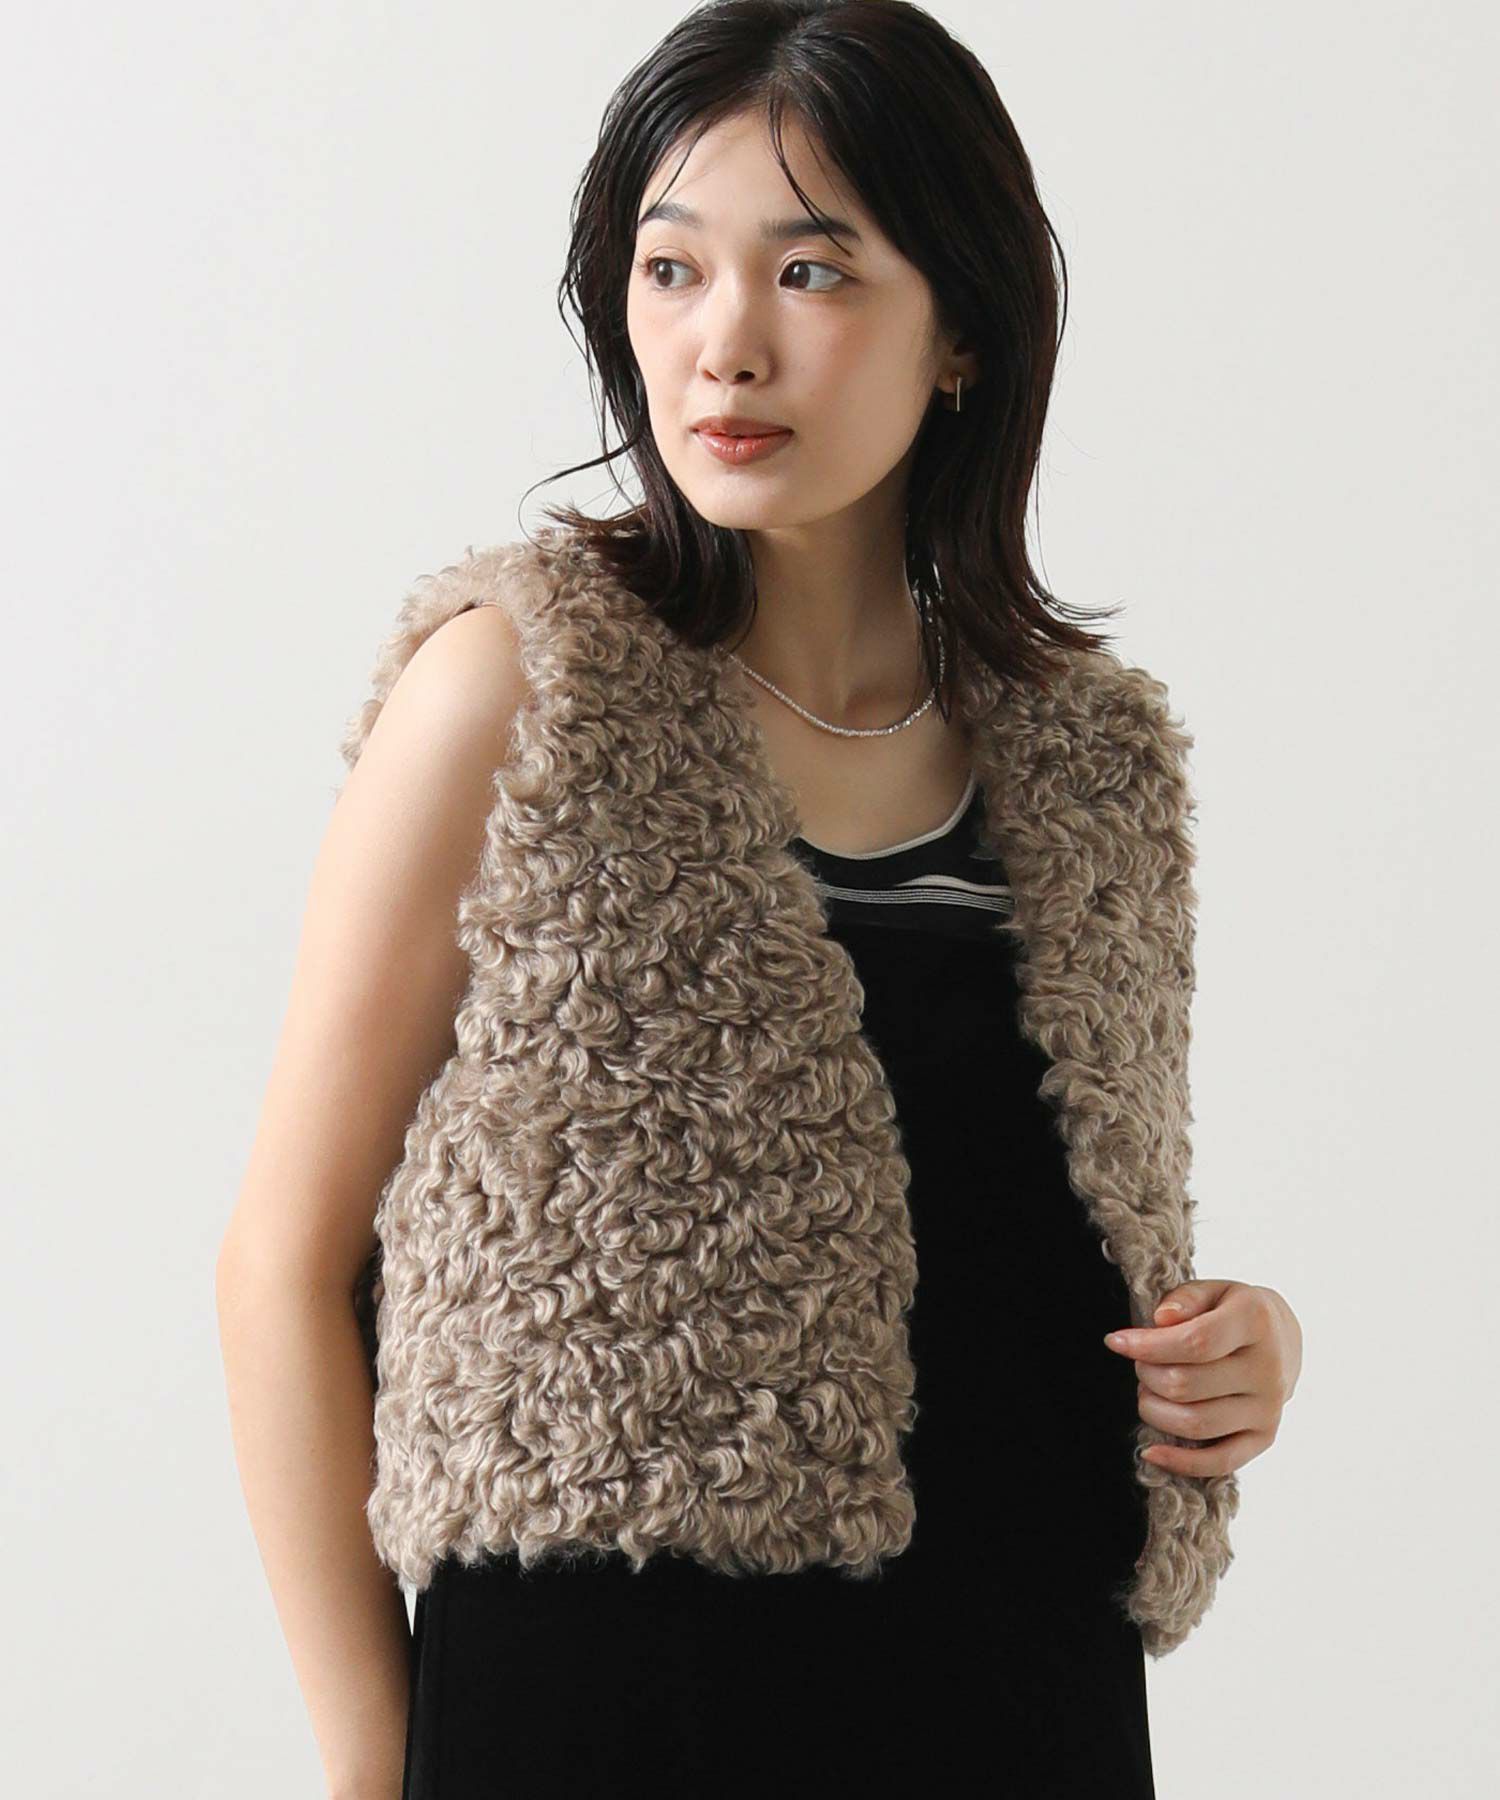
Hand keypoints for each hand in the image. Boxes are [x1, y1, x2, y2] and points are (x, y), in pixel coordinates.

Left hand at [1103, 1280, 1301, 1475]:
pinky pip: (1220, 1461)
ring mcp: (1268, 1408)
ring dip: (1155, 1410)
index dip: (1148, 1345)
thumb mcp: (1212, 1290)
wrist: (1282, 1340)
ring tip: (1147, 1390)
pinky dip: (1181, 1463)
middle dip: (1147, 1374)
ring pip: (1196, 1423)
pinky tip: (1151, 1452)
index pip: (1195, 1342)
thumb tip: (1160, 1320)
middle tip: (1139, 1364)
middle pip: (1188, 1384)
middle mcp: (1268, 1368)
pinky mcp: (1264, 1437)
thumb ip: (1184, 1299)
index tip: (1116, 1342)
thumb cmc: (1232, 1311)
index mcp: (1256, 1321)